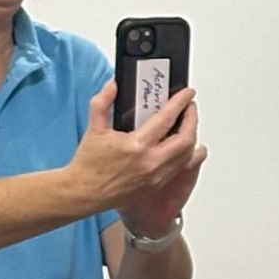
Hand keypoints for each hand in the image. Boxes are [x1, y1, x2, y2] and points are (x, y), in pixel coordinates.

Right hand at [69, 82, 206, 221]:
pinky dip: (184, 152)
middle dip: (193, 120)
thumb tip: (113, 85)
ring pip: (187, 155)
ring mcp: (156, 176)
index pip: (167, 119)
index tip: (187, 94)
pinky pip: (179, 166)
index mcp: (137, 146)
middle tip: (191, 108)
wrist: (85, 193)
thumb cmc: (89, 164)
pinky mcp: (157, 184)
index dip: (180, 103)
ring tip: (188, 124)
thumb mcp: (94, 128)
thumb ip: (103, 102)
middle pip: (186, 139)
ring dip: (191, 137)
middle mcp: (151, 162)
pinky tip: (180, 143)